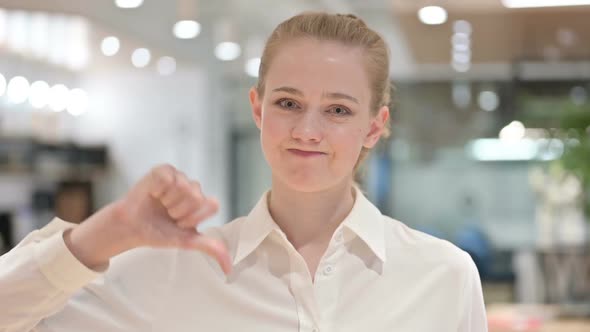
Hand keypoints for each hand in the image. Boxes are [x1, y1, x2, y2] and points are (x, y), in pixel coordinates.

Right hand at [65, 164, 231, 273]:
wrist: (133, 228)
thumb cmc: (159, 232)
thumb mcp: (187, 241)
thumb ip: (211, 248)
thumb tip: (229, 268)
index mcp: (203, 203)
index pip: (212, 205)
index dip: (193, 218)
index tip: (181, 224)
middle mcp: (193, 188)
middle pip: (197, 197)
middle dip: (179, 211)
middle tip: (168, 214)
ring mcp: (179, 178)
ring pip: (182, 186)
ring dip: (167, 201)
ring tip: (160, 205)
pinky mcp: (163, 170)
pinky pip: (167, 178)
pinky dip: (157, 190)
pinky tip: (153, 194)